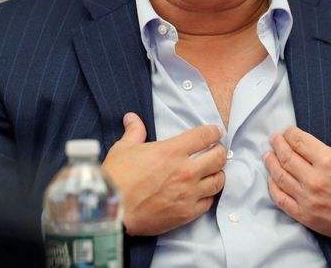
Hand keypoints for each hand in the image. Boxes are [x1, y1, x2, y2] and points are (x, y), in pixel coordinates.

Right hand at [102, 112, 226, 235]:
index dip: (212, 132)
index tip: (215, 132)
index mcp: (172, 151)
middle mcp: (185, 171)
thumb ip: (134, 132)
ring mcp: (188, 193)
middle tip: (217, 151)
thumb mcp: (124, 148)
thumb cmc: (117, 178)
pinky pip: (208, 203)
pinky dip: (208, 196)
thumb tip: (132, 118)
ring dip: (217, 174)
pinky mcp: (186, 213)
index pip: (203, 136)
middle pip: (218, 158)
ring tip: (213, 172)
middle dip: (220, 152)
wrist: (111, 209)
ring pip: (217, 181)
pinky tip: (204, 193)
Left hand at [263, 94, 330, 248]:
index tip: (288, 130)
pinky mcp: (307, 217)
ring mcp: (309, 200)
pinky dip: (273, 188)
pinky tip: (272, 180)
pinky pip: (281, 200)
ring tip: (268, 155)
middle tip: (274, 138)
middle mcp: (315, 180)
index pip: (298, 141)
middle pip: (286, 157)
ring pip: (280, 177)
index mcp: (330, 161)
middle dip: (277, 144)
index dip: (290, 133)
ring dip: (271, 163)